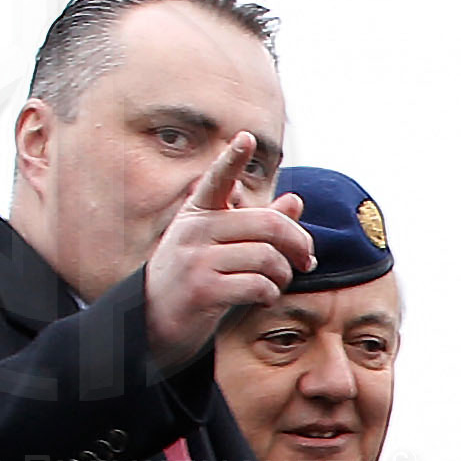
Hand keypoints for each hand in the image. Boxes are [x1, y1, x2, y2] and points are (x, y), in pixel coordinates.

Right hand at [142, 132, 306, 369]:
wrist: (154, 322)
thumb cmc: (195, 279)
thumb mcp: (220, 247)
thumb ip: (258, 225)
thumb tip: (296, 201)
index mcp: (197, 214)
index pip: (216, 180)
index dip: (232, 159)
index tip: (246, 138)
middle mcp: (193, 231)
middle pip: (268, 225)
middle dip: (299, 243)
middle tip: (306, 259)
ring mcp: (195, 260)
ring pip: (268, 257)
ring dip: (284, 274)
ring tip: (276, 282)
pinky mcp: (201, 290)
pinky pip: (258, 284)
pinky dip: (270, 293)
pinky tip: (262, 297)